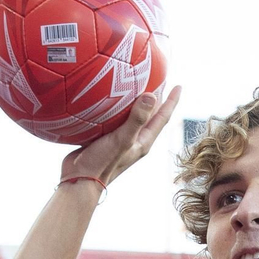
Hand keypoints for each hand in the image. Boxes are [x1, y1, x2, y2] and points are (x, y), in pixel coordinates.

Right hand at [60, 85, 182, 186]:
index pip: (162, 118)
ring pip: (131, 116)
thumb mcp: (122, 140)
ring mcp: (120, 140)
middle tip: (159, 79)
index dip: (171, 101)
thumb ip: (136, 119)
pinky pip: (114, 118)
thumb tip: (152, 96)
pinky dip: (114, 106)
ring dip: (134, 101)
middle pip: (149, 115)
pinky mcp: (105, 138)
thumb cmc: (103, 163)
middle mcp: (134, 140)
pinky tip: (106, 97)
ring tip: (135, 83)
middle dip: (156, 98)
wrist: (79, 180)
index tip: (179, 86)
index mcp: (143, 141)